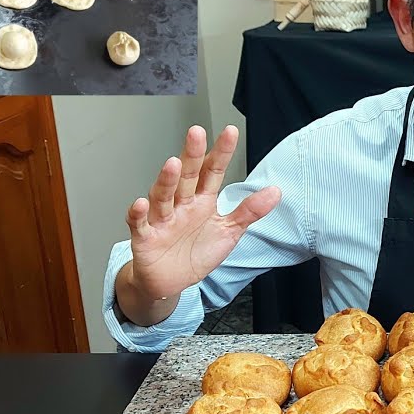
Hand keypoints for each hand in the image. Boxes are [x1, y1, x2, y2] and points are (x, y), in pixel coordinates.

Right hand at [124, 125, 280, 300]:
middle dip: (192, 154)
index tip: (230, 132)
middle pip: (187, 176)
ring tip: (173, 164)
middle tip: (197, 133)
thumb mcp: (229, 231)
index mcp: (202, 200)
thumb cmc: (196, 252)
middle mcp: (181, 204)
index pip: (212, 171)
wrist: (170, 281)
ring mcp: (162, 218)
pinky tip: (142, 203)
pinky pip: (140, 223)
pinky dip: (138, 213)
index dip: (221, 152)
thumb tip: (275, 191)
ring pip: (163, 195)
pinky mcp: (145, 237)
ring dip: (167, 180)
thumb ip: (249, 211)